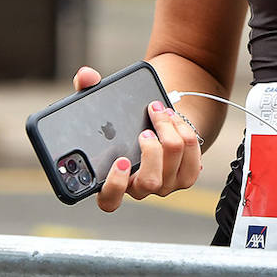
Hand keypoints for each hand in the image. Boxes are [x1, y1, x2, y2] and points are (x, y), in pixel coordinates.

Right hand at [71, 66, 203, 212]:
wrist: (159, 125)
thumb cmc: (126, 123)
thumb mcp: (104, 109)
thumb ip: (89, 91)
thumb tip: (85, 76)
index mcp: (114, 181)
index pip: (109, 200)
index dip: (115, 185)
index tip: (120, 161)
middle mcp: (140, 188)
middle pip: (149, 182)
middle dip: (151, 152)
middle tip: (146, 131)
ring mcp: (165, 185)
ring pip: (173, 164)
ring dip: (169, 132)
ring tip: (160, 112)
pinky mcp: (186, 175)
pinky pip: (192, 155)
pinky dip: (184, 131)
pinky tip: (173, 118)